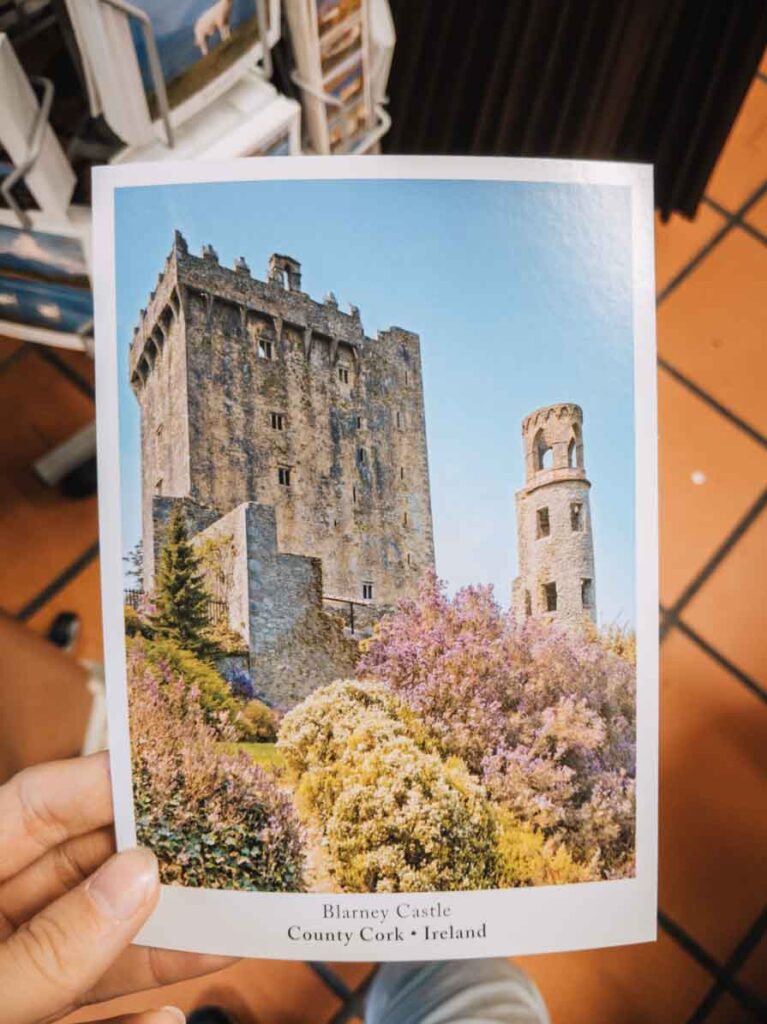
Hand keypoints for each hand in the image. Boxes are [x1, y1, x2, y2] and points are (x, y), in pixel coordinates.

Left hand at [0, 752, 232, 1023]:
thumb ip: (53, 944)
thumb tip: (141, 875)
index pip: (36, 806)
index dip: (103, 782)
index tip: (173, 770)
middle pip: (84, 867)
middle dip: (154, 857)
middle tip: (225, 838)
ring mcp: (17, 968)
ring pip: (100, 940)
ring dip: (163, 940)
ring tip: (230, 921)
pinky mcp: (34, 1016)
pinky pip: (94, 1007)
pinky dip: (134, 1017)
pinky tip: (167, 1018)